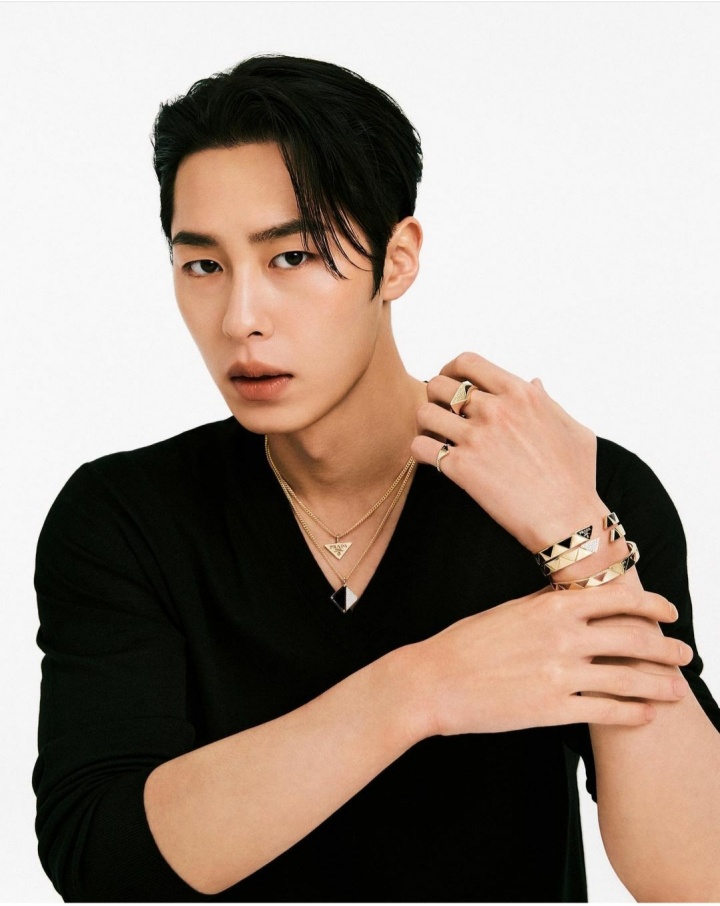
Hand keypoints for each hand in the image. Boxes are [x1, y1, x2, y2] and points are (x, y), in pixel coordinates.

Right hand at [408, 583, 692, 737]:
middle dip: (666, 648)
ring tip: (677, 690)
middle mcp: (561, 636)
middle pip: (633, 639)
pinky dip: (632, 714)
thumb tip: (577, 596)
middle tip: (685, 655)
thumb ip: (547, 604)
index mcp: (550, 606)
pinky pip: (605, 712)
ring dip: (659, 684)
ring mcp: (559, 674)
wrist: (434, 680)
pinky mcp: (551, 709)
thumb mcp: (509, 611)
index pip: (617, 598)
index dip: (652, 605)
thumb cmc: (467, 643)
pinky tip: (646, 716)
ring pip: (627, 679)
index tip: (670, 613)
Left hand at [411, 351, 601, 551]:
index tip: (452, 382)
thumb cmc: (576, 477)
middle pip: (440, 385)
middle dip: (436, 397)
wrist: (567, 519)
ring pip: (424, 413)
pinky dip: (421, 451)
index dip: (452, 369)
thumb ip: (548, 401)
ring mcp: (476, 437)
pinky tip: (435, 459)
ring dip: (426, 424)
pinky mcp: (462, 467)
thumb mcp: (573, 429)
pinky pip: (420, 447)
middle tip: (443, 414)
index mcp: (520, 393)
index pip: (468, 362)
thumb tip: (534, 382)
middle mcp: (495, 409)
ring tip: (437, 437)